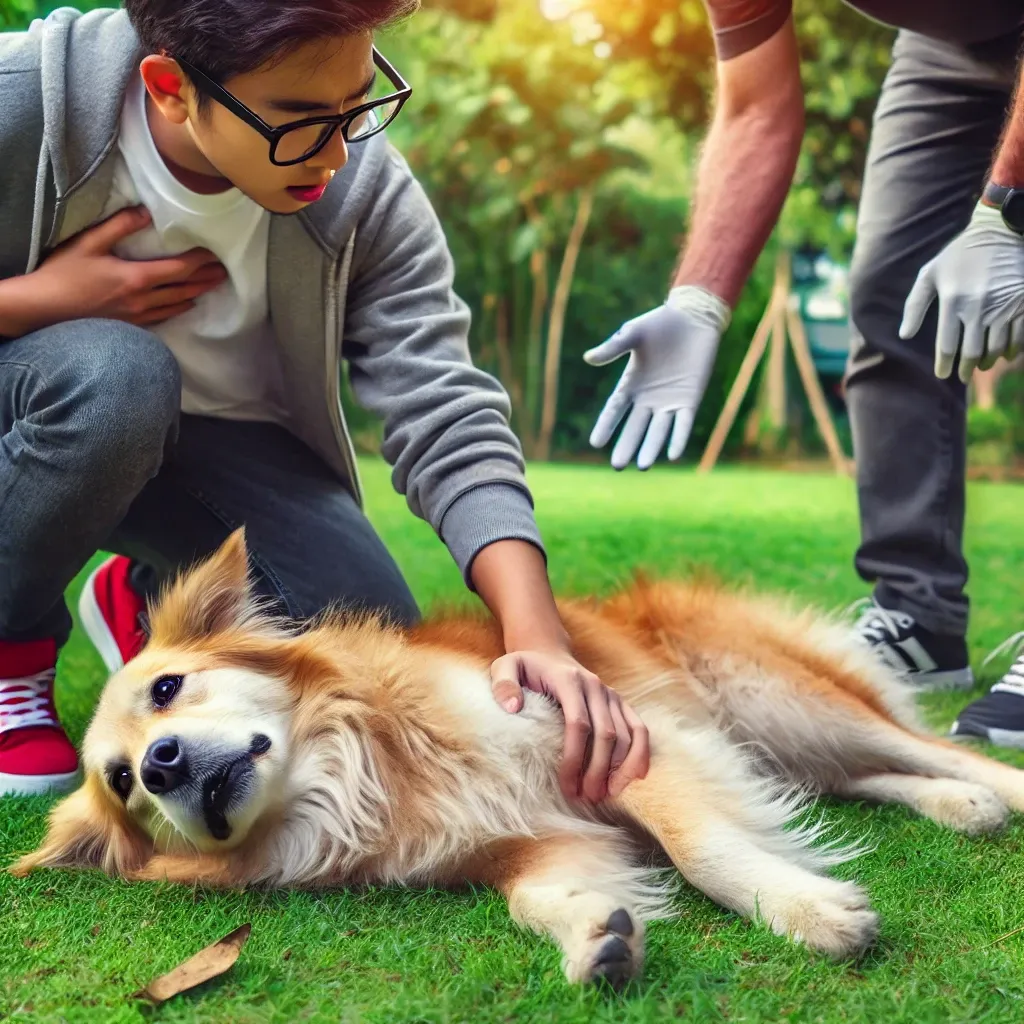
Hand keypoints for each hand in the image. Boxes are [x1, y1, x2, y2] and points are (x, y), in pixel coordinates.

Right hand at [13, 206, 226, 334]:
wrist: (44, 309)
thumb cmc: (63, 275)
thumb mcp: (89, 243)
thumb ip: (119, 225)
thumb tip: (145, 212)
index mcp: (136, 278)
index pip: (178, 269)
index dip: (199, 261)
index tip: (214, 253)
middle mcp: (143, 300)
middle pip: (183, 289)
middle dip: (205, 279)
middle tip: (224, 273)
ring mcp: (137, 316)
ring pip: (175, 306)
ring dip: (196, 294)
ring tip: (211, 287)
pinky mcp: (130, 325)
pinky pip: (162, 317)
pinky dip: (177, 309)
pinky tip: (184, 306)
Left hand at [489, 648, 649, 802]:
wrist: (549, 654)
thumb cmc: (525, 668)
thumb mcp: (505, 666)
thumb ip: (503, 683)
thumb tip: (513, 707)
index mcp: (569, 679)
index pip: (578, 723)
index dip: (574, 758)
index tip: (566, 786)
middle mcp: (595, 686)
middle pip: (606, 734)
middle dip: (598, 770)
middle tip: (586, 798)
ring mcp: (611, 695)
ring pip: (627, 735)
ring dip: (619, 768)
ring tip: (605, 794)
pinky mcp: (620, 703)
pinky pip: (639, 728)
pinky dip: (641, 753)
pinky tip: (636, 777)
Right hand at [585, 286, 730, 469]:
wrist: (693, 317)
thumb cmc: (660, 323)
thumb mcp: (633, 333)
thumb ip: (613, 347)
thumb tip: (589, 358)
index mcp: (631, 384)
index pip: (615, 409)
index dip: (606, 425)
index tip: (596, 443)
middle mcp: (648, 398)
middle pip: (635, 427)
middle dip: (627, 446)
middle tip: (617, 466)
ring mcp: (670, 401)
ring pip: (658, 430)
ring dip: (651, 447)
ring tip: (643, 466)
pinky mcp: (690, 399)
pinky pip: (683, 423)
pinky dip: (678, 438)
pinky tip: (673, 455)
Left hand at [900, 202, 1023, 381]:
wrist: (999, 232)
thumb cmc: (959, 255)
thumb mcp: (930, 274)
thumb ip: (915, 305)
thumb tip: (904, 335)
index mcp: (953, 301)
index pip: (947, 346)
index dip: (944, 365)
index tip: (942, 374)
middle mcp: (978, 306)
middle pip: (972, 352)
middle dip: (965, 370)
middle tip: (962, 376)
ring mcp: (1004, 306)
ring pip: (996, 348)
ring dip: (987, 362)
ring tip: (980, 366)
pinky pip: (1019, 337)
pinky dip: (1011, 351)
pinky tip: (1004, 355)